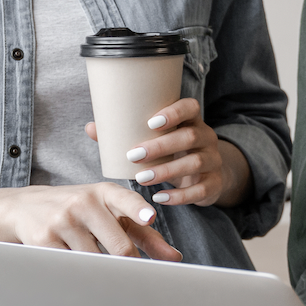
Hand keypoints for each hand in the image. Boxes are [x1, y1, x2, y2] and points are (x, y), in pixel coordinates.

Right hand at [0, 182, 181, 260]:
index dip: (138, 210)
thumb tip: (175, 259)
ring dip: (99, 274)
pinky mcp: (43, 239)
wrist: (21, 207)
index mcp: (103, 192)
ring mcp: (62, 220)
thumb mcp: (107, 213)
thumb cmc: (77, 212)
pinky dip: (77, 275)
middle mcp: (83, 202)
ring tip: (95, 271)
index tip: (150, 217)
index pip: (125, 200)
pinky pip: (71, 268)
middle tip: (131, 279)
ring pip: (95, 262)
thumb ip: (142, 233)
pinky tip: (75, 273)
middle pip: (118, 246)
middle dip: (127, 266)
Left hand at [87, 98, 246, 207]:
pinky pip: (200, 190)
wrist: (206, 175)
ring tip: (141, 179)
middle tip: (133, 155)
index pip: (190, 107)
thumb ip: (125, 133)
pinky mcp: (214, 184)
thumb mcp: (155, 141)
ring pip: (195, 163)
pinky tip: (159, 197)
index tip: (150, 123)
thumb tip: (91, 127)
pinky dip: (179, 196)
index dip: (174, 112)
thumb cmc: (172, 152)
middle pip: (190, 137)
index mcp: (192, 121)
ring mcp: (213, 161)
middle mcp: (206, 138)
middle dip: (161, 146)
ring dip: (166, 171)